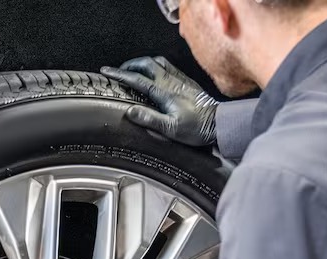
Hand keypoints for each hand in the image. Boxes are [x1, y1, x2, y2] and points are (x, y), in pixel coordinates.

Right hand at [101, 56, 217, 146]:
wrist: (219, 123)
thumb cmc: (197, 128)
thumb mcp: (171, 129)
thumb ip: (150, 119)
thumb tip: (130, 112)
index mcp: (164, 92)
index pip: (137, 79)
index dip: (119, 75)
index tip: (107, 72)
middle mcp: (171, 82)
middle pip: (146, 64)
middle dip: (129, 65)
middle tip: (119, 71)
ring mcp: (180, 79)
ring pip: (157, 62)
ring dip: (142, 63)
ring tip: (134, 69)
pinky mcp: (186, 81)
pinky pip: (168, 66)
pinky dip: (156, 65)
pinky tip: (155, 72)